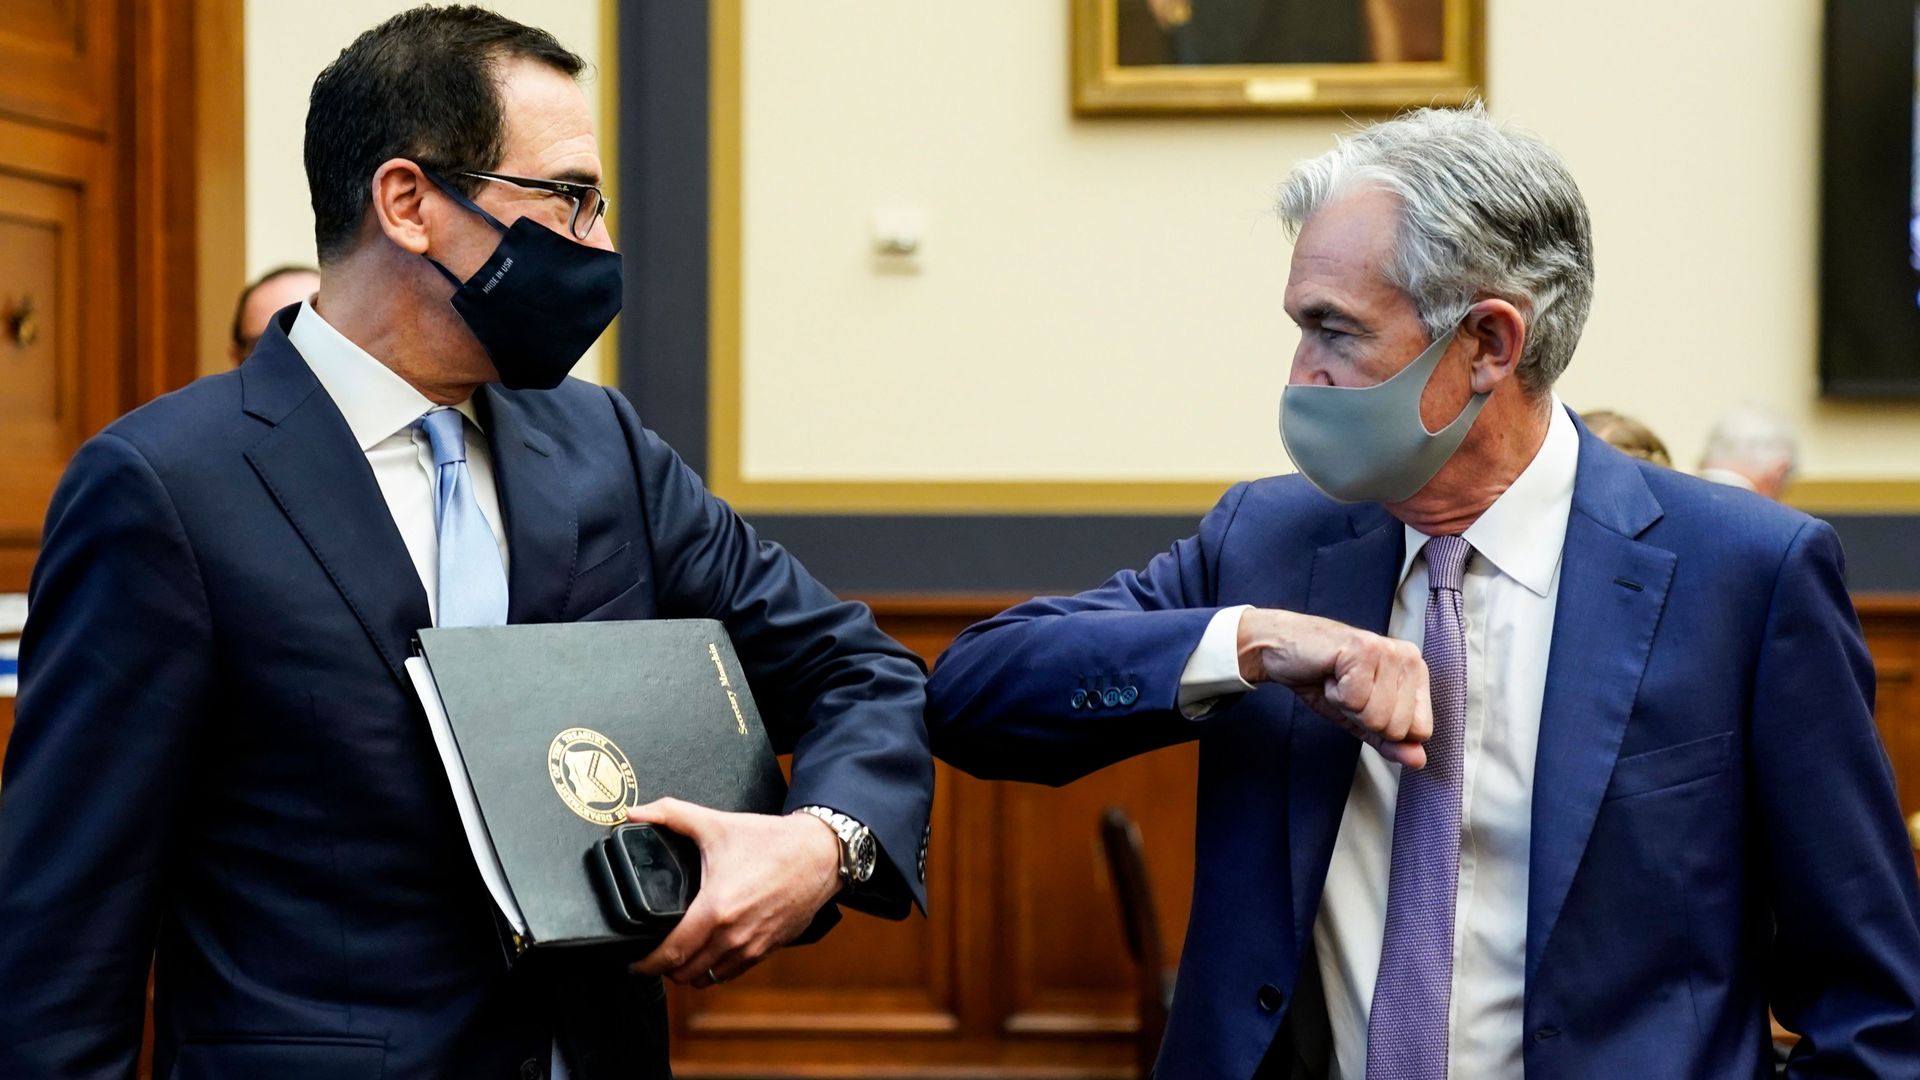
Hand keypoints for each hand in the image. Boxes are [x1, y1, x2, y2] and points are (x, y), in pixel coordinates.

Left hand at [626, 798, 841, 986]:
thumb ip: (671, 814)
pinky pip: (733, 973)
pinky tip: (710, 954)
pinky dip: (716, 970)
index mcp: (715, 909)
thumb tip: (636, 812)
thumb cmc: (771, 841)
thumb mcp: (717, 824)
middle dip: (665, 969)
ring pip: (709, 978)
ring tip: (681, 957)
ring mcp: (752, 946)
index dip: (647, 964)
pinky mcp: (768, 949)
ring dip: (690, 973)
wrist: (820, 854)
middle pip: (686, 973)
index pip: (672, 953)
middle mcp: (733, 935)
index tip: (635, 963)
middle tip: (654, 956)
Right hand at [1236, 608, 1432, 767]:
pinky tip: (1331, 674)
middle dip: (1363, 718)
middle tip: (1348, 691)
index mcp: (1417, 674)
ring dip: (1347, 705)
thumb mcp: (1361, 719)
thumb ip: (1390, 742)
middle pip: (1398, 728)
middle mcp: (1410, 658)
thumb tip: (1417, 761)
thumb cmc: (1324, 679)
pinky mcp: (1364, 649)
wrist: (1284, 650)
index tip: (1365, 703)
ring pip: (1377, 716)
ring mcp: (1389, 651)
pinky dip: (1334, 694)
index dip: (1384, 729)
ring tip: (1339, 682)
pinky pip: (1355, 700)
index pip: (1421, 731)